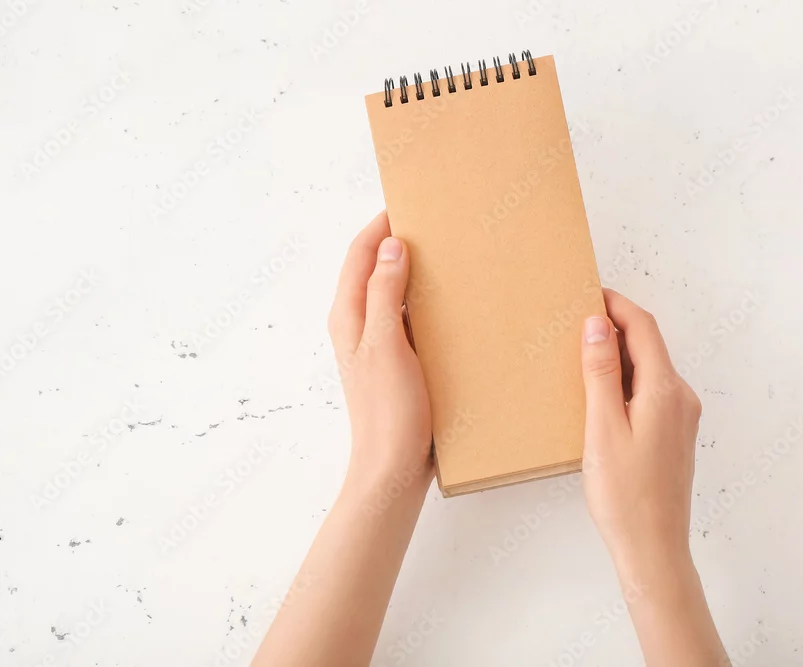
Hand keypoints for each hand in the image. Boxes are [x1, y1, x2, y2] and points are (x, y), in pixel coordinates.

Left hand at [328, 211, 433, 492]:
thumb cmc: (387, 410)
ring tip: (450, 254)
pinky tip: (454, 301)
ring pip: (395, 292)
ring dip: (416, 271)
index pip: (360, 253)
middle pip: (375, 268)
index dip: (381, 223)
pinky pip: (411, 318)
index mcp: (348, 315)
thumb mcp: (385, 343)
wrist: (394, 468)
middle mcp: (359, 324)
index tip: (410, 201)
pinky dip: (426, 302)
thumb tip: (391, 244)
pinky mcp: (400, 360)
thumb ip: (385, 292)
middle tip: (437, 222)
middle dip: (400, 241)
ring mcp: (379, 343)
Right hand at [579, 288, 701, 578]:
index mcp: (666, 390)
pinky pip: (651, 393)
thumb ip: (601, 372)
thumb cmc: (624, 495)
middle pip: (649, 346)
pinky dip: (626, 381)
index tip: (589, 292)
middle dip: (615, 327)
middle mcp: (681, 398)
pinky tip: (600, 395)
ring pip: (650, 370)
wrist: (653, 548)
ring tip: (582, 355)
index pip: (643, 328)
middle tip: (577, 320)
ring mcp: (681, 418)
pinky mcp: (674, 436)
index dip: (616, 305)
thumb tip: (597, 324)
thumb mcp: (602, 427)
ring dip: (619, 356)